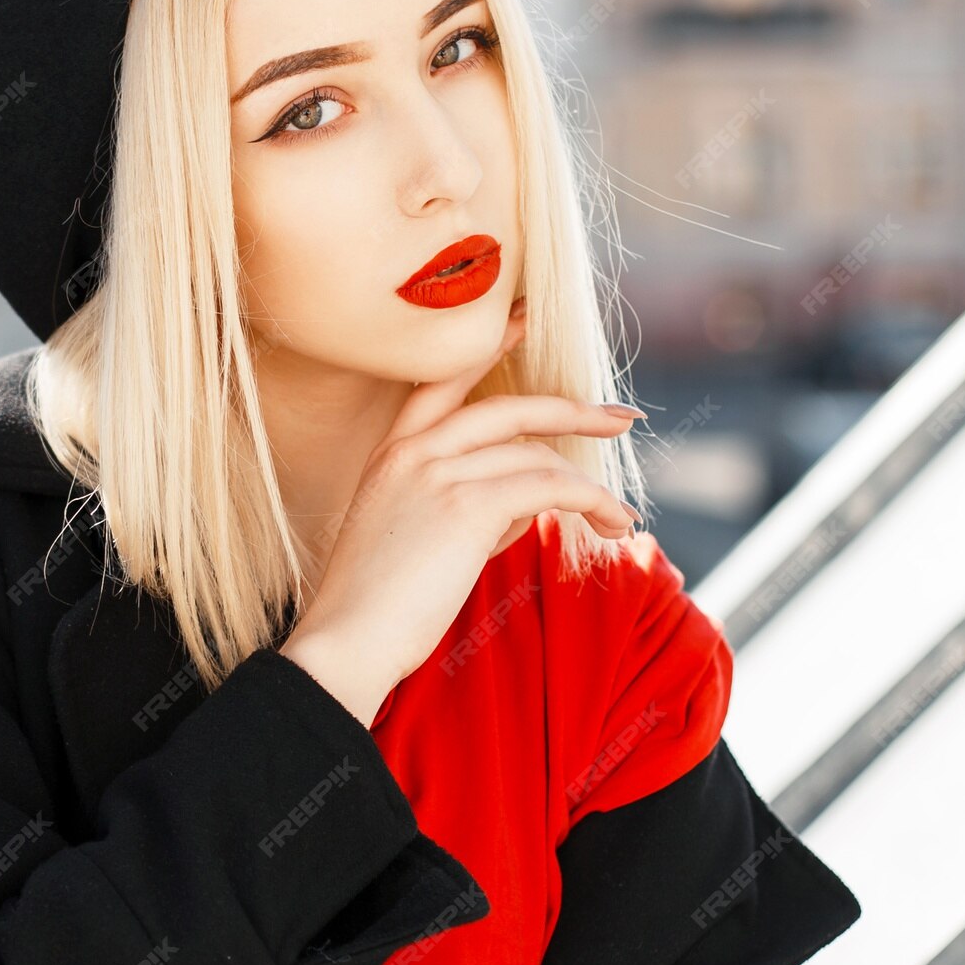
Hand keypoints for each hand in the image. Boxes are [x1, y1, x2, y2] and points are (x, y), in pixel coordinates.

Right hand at [280, 294, 642, 725]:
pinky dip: (592, 502)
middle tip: (619, 417)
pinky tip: (612, 523)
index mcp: (391, 454)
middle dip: (573, 410)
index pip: (444, 381)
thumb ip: (463, 507)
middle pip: (510, 408)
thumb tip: (523, 505)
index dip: (490, 346)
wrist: (346, 643)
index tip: (526, 321)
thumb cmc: (375, 609)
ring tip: (619, 518)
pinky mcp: (468, 505)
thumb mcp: (411, 540)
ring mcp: (438, 473)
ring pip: (538, 457)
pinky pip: (550, 488)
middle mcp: (413, 451)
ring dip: (590, 487)